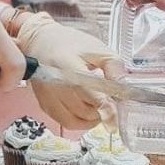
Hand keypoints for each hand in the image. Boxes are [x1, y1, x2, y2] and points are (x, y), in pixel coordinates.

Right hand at [15, 13, 123, 129]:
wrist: (39, 42)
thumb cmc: (70, 43)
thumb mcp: (97, 48)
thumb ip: (113, 66)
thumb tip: (124, 88)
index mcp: (69, 66)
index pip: (89, 93)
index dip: (105, 108)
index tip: (115, 118)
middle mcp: (55, 84)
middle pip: (84, 109)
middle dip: (102, 109)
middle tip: (110, 101)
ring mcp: (48, 96)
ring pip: (76, 119)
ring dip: (92, 117)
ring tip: (100, 105)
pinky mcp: (44, 105)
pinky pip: (65, 122)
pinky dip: (80, 122)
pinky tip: (87, 111)